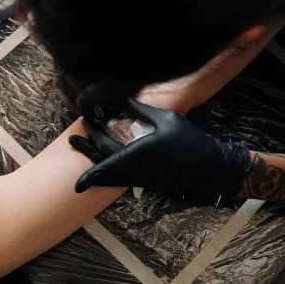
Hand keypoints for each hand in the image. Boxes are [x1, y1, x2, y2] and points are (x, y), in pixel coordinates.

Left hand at [68, 98, 249, 194]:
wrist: (208, 164)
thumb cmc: (188, 138)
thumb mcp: (164, 118)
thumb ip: (137, 109)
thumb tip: (116, 98)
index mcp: (140, 156)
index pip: (108, 165)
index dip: (90, 175)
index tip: (75, 185)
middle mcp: (137, 171)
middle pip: (105, 162)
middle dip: (88, 147)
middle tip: (77, 132)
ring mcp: (141, 178)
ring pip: (111, 174)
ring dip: (95, 159)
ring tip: (82, 143)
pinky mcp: (146, 181)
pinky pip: (121, 177)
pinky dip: (108, 169)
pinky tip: (103, 156)